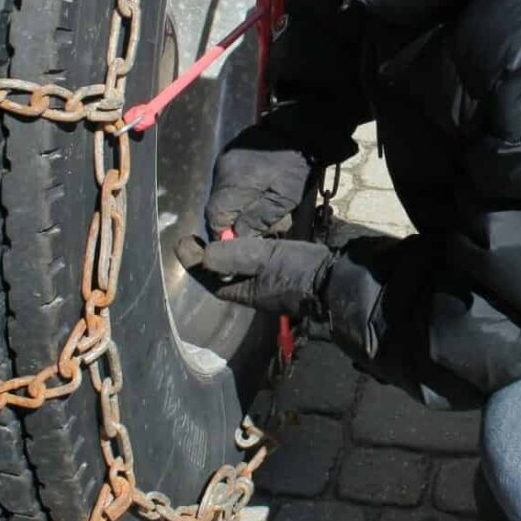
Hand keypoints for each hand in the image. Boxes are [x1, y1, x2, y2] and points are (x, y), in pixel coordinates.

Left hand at [176, 235, 333, 319]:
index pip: (209, 276)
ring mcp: (268, 278)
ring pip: (239, 262)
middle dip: (209, 253)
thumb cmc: (298, 272)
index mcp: (243, 292)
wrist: (337, 279)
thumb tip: (202, 254)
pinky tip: (250, 230)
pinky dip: (249, 243)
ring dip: (229, 247)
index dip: (193, 259)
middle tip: (198, 233)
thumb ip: (233, 256)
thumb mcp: (263, 261)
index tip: (183, 239)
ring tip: (220, 229)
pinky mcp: (282, 267)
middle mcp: (252, 287)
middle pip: (223, 269)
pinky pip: (258, 257)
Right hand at [206, 124, 312, 236]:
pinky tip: (257, 192)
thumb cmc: (296, 166)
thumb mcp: (283, 199)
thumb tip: (236, 237)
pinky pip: (227, 181)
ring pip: (221, 195)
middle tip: (253, 226)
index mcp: (233, 183)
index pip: (215, 218)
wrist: (301, 129)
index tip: (238, 241)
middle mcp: (222, 171)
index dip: (224, 234)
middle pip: (216, 207)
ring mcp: (224, 160)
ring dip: (235, 207)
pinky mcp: (231, 154)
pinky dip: (238, 192)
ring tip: (258, 208)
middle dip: (231, 221)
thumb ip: (257, 220)